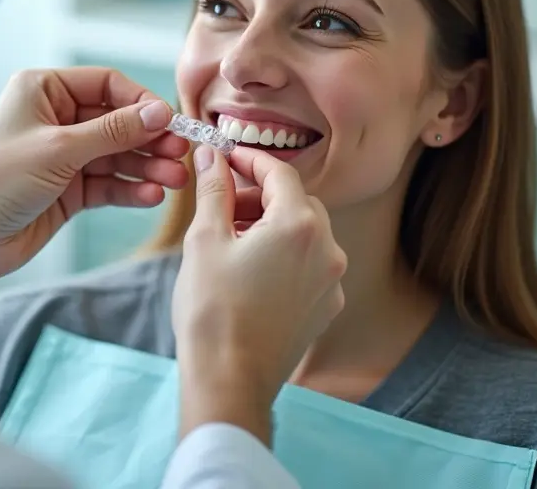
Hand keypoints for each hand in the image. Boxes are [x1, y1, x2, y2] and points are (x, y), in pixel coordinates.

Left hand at [0, 68, 188, 324]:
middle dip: (150, 139)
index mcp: (43, 90)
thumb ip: (114, 131)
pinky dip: (130, 189)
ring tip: (174, 182)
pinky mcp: (68, 189)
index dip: (141, 102)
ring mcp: (63, 155)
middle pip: (118, 121)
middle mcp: (55, 118)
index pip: (106, 84)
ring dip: (147, 167)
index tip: (170, 122)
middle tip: (180, 156)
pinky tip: (151, 196)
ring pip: (118, 155)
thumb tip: (159, 113)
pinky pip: (109, 183)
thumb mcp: (59, 149)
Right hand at [171, 145, 346, 445]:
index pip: (280, 173)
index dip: (250, 160)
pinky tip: (251, 269)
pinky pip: (309, 264)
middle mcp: (327, 248)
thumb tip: (212, 155)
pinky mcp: (325, 307)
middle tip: (223, 201)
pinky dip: (284, 255)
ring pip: (305, 233)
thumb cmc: (213, 311)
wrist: (230, 380)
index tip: (226, 157)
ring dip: (273, 225)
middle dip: (261, 195)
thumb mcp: (205, 240)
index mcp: (299, 225)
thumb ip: (214, 190)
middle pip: (297, 202)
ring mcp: (331, 281)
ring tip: (232, 237)